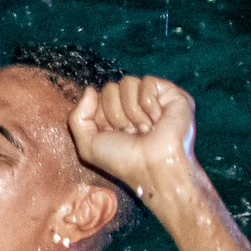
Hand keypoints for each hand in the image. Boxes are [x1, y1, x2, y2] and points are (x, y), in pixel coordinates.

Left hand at [69, 76, 198, 200]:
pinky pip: (147, 82)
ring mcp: (153, 98)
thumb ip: (78, 116)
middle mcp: (134, 104)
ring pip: (127, 82)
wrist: (153, 168)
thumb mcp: (88, 144)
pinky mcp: (172, 94)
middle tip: (131, 132)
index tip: (115, 135)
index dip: (102, 116)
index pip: (97, 96)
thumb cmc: (123, 160)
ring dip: (132, 111)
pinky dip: (148, 104)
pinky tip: (157, 120)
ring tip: (144, 128)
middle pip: (110, 88)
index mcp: (115, 114)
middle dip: (116, 114)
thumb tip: (90, 89)